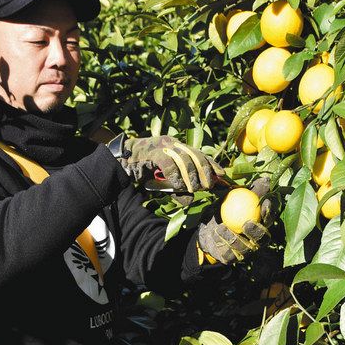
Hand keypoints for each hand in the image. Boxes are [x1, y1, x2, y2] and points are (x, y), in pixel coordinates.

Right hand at [108, 133, 223, 191]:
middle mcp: (173, 143)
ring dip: (192, 176)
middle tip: (209, 186)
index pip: (200, 153)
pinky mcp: (154, 153)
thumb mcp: (164, 180)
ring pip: (185, 159)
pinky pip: (169, 164)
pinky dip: (176, 177)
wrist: (121, 161)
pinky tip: (178, 187)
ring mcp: (163, 146)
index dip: (212, 164)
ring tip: (195, 189)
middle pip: (196, 155)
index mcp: (178, 146)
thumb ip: (177, 188)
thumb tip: (190, 200)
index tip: (222, 176)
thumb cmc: (144, 170)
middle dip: (205, 171)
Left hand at [197, 178, 273, 263]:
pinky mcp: (232, 258)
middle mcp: (256, 239)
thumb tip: (266, 180)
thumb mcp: (233, 197)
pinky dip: (221, 242)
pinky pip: (229, 253)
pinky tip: (215, 233)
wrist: (204, 227)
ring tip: (222, 228)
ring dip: (234, 238)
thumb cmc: (223, 209)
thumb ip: (249, 191)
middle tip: (247, 223)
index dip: (270, 212)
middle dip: (258, 232)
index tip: (264, 203)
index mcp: (260, 224)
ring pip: (246, 248)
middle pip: (263, 238)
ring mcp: (245, 250)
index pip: (269, 219)